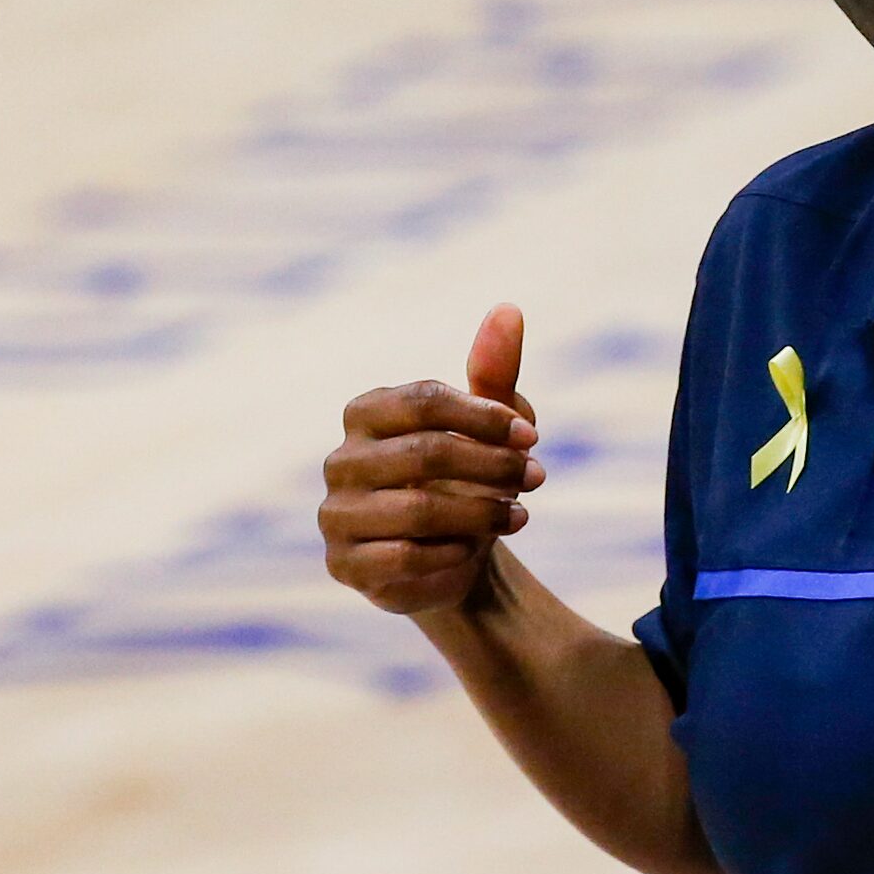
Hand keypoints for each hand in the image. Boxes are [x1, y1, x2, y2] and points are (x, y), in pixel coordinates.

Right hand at [321, 304, 545, 615]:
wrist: (454, 555)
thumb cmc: (469, 476)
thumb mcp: (489, 422)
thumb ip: (495, 369)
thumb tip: (508, 308)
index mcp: (367, 411)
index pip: (424, 399)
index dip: (486, 416)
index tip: (533, 436)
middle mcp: (341, 460)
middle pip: (425, 454)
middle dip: (494, 467)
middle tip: (537, 478)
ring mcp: (335, 514)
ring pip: (418, 510)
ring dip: (483, 514)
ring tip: (518, 515)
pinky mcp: (343, 564)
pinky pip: (403, 558)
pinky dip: (453, 553)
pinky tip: (474, 549)